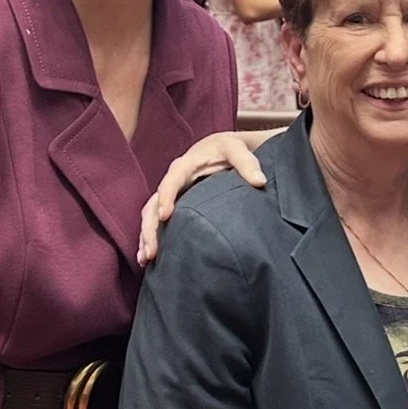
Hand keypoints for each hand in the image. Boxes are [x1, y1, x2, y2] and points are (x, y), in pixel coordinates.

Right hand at [137, 132, 267, 265]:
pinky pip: (155, 221)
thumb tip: (260, 182)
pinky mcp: (172, 204)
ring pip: (150, 215)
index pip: (171, 180)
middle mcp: (172, 180)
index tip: (165, 216)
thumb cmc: (228, 149)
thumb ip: (248, 163)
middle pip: (154, 203)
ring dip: (147, 236)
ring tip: (147, 259)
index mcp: (185, 165)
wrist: (221, 149)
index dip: (166, 197)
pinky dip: (150, 237)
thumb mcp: (237, 150)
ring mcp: (170, 193)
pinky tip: (148, 257)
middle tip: (153, 251)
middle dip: (150, 227)